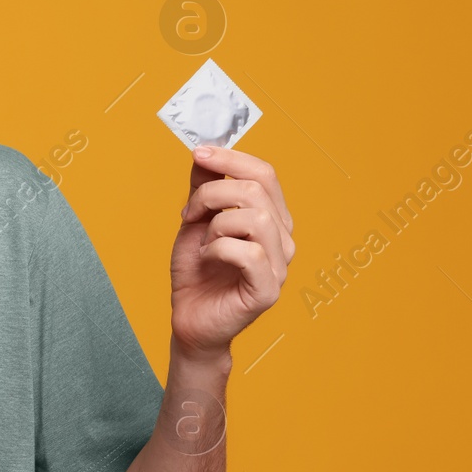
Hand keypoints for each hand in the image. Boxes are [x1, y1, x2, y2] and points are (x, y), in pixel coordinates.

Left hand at [170, 145, 294, 358]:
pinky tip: (208, 258)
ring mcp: (279, 266)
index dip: (231, 159)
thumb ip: (203, 187)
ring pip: (256, 218)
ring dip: (217, 224)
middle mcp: (282, 239)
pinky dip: (219, 249)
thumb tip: (205, 153)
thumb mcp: (195, 220)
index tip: (198, 153)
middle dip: (213, 193)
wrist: (190, 318)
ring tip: (204, 241)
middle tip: (189, 213)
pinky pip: (248, 253)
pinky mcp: (267, 290)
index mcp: (271, 218)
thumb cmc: (197, 272)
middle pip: (257, 190)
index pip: (265, 173)